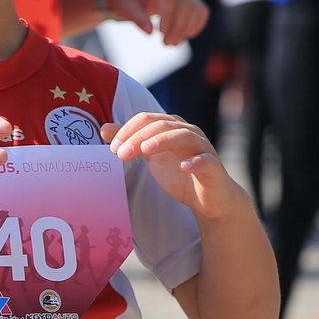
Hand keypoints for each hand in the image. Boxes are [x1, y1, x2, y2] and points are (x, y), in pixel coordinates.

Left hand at [101, 0, 209, 44]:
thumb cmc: (128, 0)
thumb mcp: (126, 8)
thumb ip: (137, 17)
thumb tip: (149, 32)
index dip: (168, 16)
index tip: (161, 34)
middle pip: (183, 2)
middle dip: (177, 26)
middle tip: (167, 44)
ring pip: (194, 8)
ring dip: (186, 29)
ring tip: (172, 43)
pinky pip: (201, 11)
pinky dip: (196, 25)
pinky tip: (184, 36)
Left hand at [103, 111, 251, 220]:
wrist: (207, 199)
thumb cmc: (178, 175)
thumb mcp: (150, 157)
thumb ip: (131, 141)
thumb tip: (104, 129)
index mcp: (171, 128)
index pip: (147, 119)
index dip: (128, 130)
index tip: (113, 147)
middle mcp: (188, 132)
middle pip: (162, 125)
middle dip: (139, 137)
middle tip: (121, 153)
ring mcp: (202, 148)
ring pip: (184, 136)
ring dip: (164, 141)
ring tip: (146, 150)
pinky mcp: (213, 166)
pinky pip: (205, 160)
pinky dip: (194, 161)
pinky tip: (183, 167)